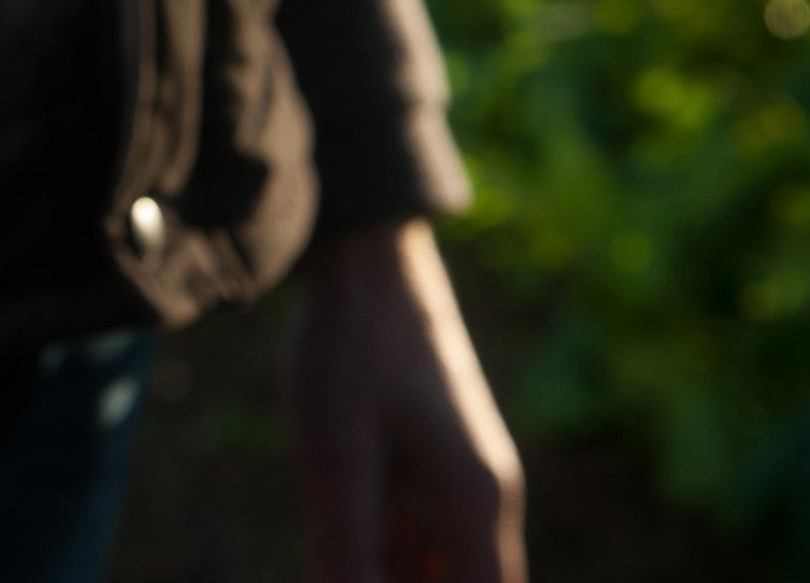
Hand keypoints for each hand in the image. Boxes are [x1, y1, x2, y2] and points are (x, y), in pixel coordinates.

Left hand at [286, 218, 525, 582]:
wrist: (363, 258)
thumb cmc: (352, 348)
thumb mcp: (336, 455)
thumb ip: (346, 545)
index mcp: (475, 503)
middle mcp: (480, 496)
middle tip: (340, 569)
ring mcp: (454, 475)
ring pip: (430, 561)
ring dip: (387, 571)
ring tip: (331, 558)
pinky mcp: (424, 457)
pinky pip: (409, 528)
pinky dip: (376, 549)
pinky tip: (329, 546)